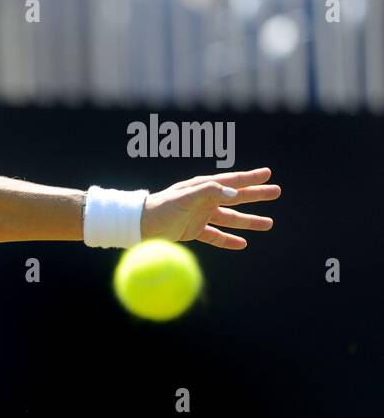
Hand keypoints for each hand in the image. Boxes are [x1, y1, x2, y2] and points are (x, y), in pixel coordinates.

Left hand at [142, 167, 280, 248]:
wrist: (140, 225)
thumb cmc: (161, 207)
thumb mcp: (186, 197)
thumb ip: (209, 192)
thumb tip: (233, 192)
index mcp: (203, 187)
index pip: (231, 181)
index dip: (250, 178)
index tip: (268, 174)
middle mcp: (204, 200)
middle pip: (236, 197)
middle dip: (256, 195)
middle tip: (276, 192)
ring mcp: (200, 215)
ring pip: (230, 219)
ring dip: (249, 221)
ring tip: (268, 223)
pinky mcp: (193, 231)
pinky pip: (216, 235)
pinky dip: (229, 240)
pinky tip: (243, 243)